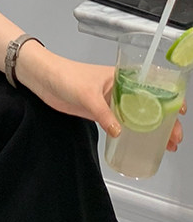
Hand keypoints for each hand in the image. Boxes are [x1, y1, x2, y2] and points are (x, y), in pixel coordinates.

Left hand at [18, 50, 184, 151]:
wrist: (42, 78)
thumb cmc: (65, 76)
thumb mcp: (86, 94)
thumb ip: (103, 113)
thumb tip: (119, 132)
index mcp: (122, 76)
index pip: (153, 85)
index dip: (170, 98)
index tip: (181, 112)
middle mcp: (120, 88)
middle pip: (150, 105)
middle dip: (165, 121)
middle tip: (174, 139)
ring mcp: (110, 101)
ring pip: (138, 116)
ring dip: (152, 130)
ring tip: (165, 146)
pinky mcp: (100, 112)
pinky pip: (122, 123)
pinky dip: (133, 133)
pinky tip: (138, 144)